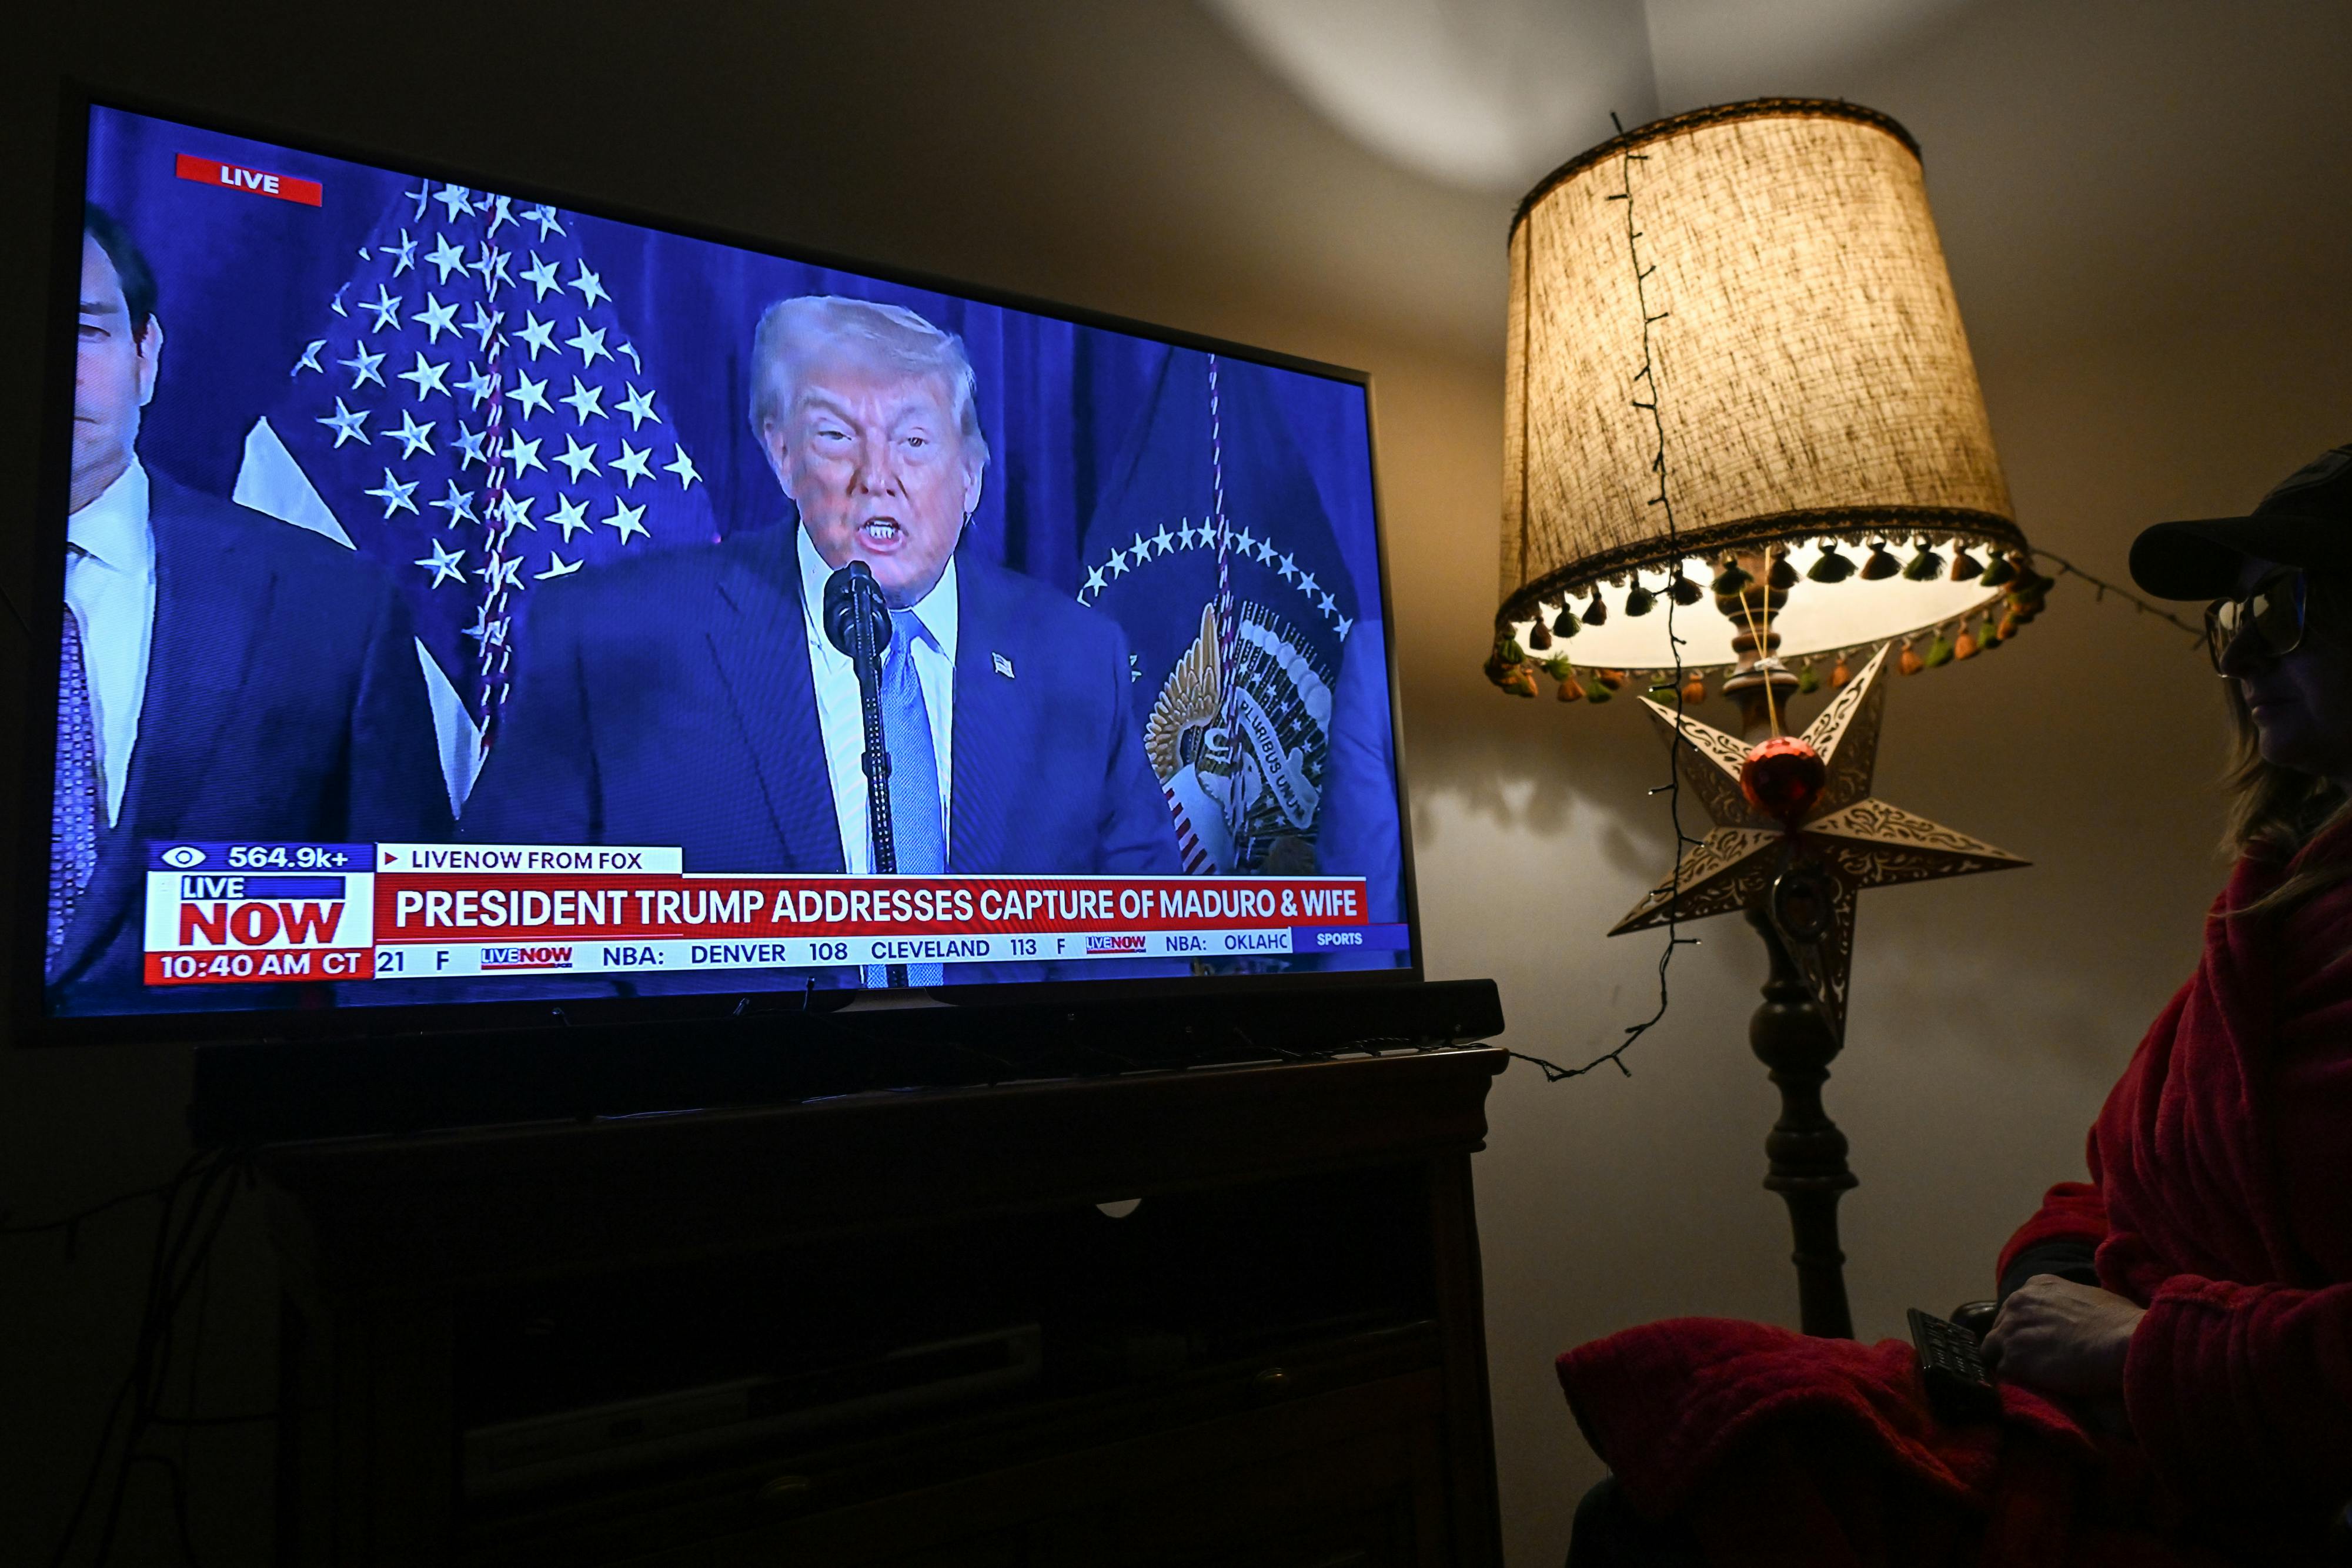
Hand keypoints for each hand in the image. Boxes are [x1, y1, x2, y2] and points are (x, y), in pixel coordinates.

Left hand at [1979, 1274, 2145, 1398]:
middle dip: (2013, 1342)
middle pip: (2000, 1326)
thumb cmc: (2118, 1321)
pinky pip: (2003, 1372)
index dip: (2024, 1326)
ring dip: (2007, 1361)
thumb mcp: (2089, 1296)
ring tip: (2027, 1376)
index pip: (2016, 1307)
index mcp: (2035, 1286)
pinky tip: (2031, 1387)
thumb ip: (2069, 1301)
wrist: (2120, 1342)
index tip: (2036, 1339)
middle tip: (2033, 1360)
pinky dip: (2014, 1380)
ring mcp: (2011, 1331)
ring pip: (1992, 1349)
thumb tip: (2076, 1313)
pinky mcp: (2013, 1359)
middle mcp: (2017, 1303)